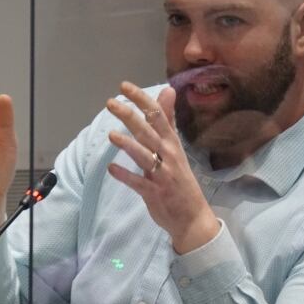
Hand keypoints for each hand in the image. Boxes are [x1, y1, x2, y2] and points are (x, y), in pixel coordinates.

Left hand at [106, 82, 219, 253]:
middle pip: (148, 132)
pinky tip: (111, 169)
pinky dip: (125, 176)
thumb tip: (167, 90)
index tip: (124, 86)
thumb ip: (167, 120)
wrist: (192, 217)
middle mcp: (169, 156)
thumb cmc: (179, 178)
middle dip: (130, 116)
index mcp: (172, 143)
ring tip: (111, 135)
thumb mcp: (175, 146)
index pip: (157, 115)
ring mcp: (163, 175)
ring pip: (145, 156)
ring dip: (128, 146)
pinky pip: (139, 183)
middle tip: (111, 103)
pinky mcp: (155, 193)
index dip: (141, 100)